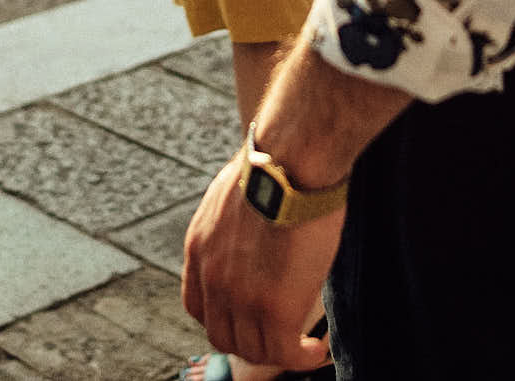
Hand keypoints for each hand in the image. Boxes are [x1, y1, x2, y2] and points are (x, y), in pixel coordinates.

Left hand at [182, 154, 340, 373]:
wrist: (292, 159)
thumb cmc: (276, 161)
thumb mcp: (234, 191)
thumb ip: (235, 222)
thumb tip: (258, 223)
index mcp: (200, 249)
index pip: (197, 307)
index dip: (223, 320)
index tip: (247, 318)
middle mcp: (212, 278)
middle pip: (223, 337)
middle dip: (252, 342)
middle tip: (281, 336)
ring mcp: (241, 297)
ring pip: (255, 351)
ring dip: (280, 352)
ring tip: (304, 344)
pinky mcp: (275, 308)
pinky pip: (286, 353)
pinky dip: (302, 356)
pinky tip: (317, 347)